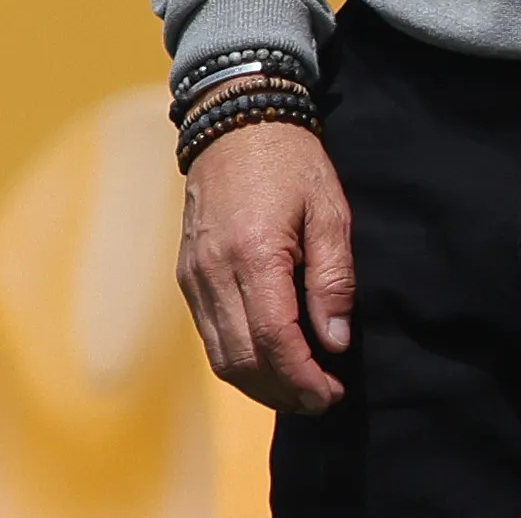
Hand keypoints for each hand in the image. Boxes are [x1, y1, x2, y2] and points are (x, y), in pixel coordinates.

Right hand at [176, 122, 355, 411]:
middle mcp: (214, 271)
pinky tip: (269, 362)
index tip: (331, 393)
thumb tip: (334, 341)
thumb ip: (333, 277)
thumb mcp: (329, 209)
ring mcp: (194, 276)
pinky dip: (238, 360)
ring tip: (298, 389)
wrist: (235, 121)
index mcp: (253, 253)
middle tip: (320, 400)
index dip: (303, 377)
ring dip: (259, 385)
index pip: (274, 340)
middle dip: (283, 391)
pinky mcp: (187, 275)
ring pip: (220, 356)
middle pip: (242, 359)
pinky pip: (209, 335)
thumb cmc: (291, 161)